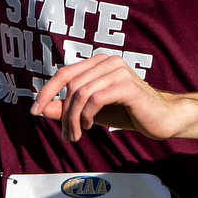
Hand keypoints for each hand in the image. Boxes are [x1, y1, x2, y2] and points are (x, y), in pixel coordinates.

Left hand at [30, 52, 181, 141]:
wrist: (162, 119)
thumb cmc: (129, 113)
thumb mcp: (92, 112)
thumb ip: (69, 109)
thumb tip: (44, 109)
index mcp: (99, 62)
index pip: (64, 73)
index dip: (47, 91)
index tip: (35, 111)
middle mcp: (108, 61)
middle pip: (71, 84)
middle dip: (63, 112)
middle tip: (65, 136)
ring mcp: (118, 71)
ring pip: (81, 92)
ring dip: (73, 118)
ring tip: (75, 136)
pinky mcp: (127, 86)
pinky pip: (96, 99)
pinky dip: (86, 115)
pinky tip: (88, 126)